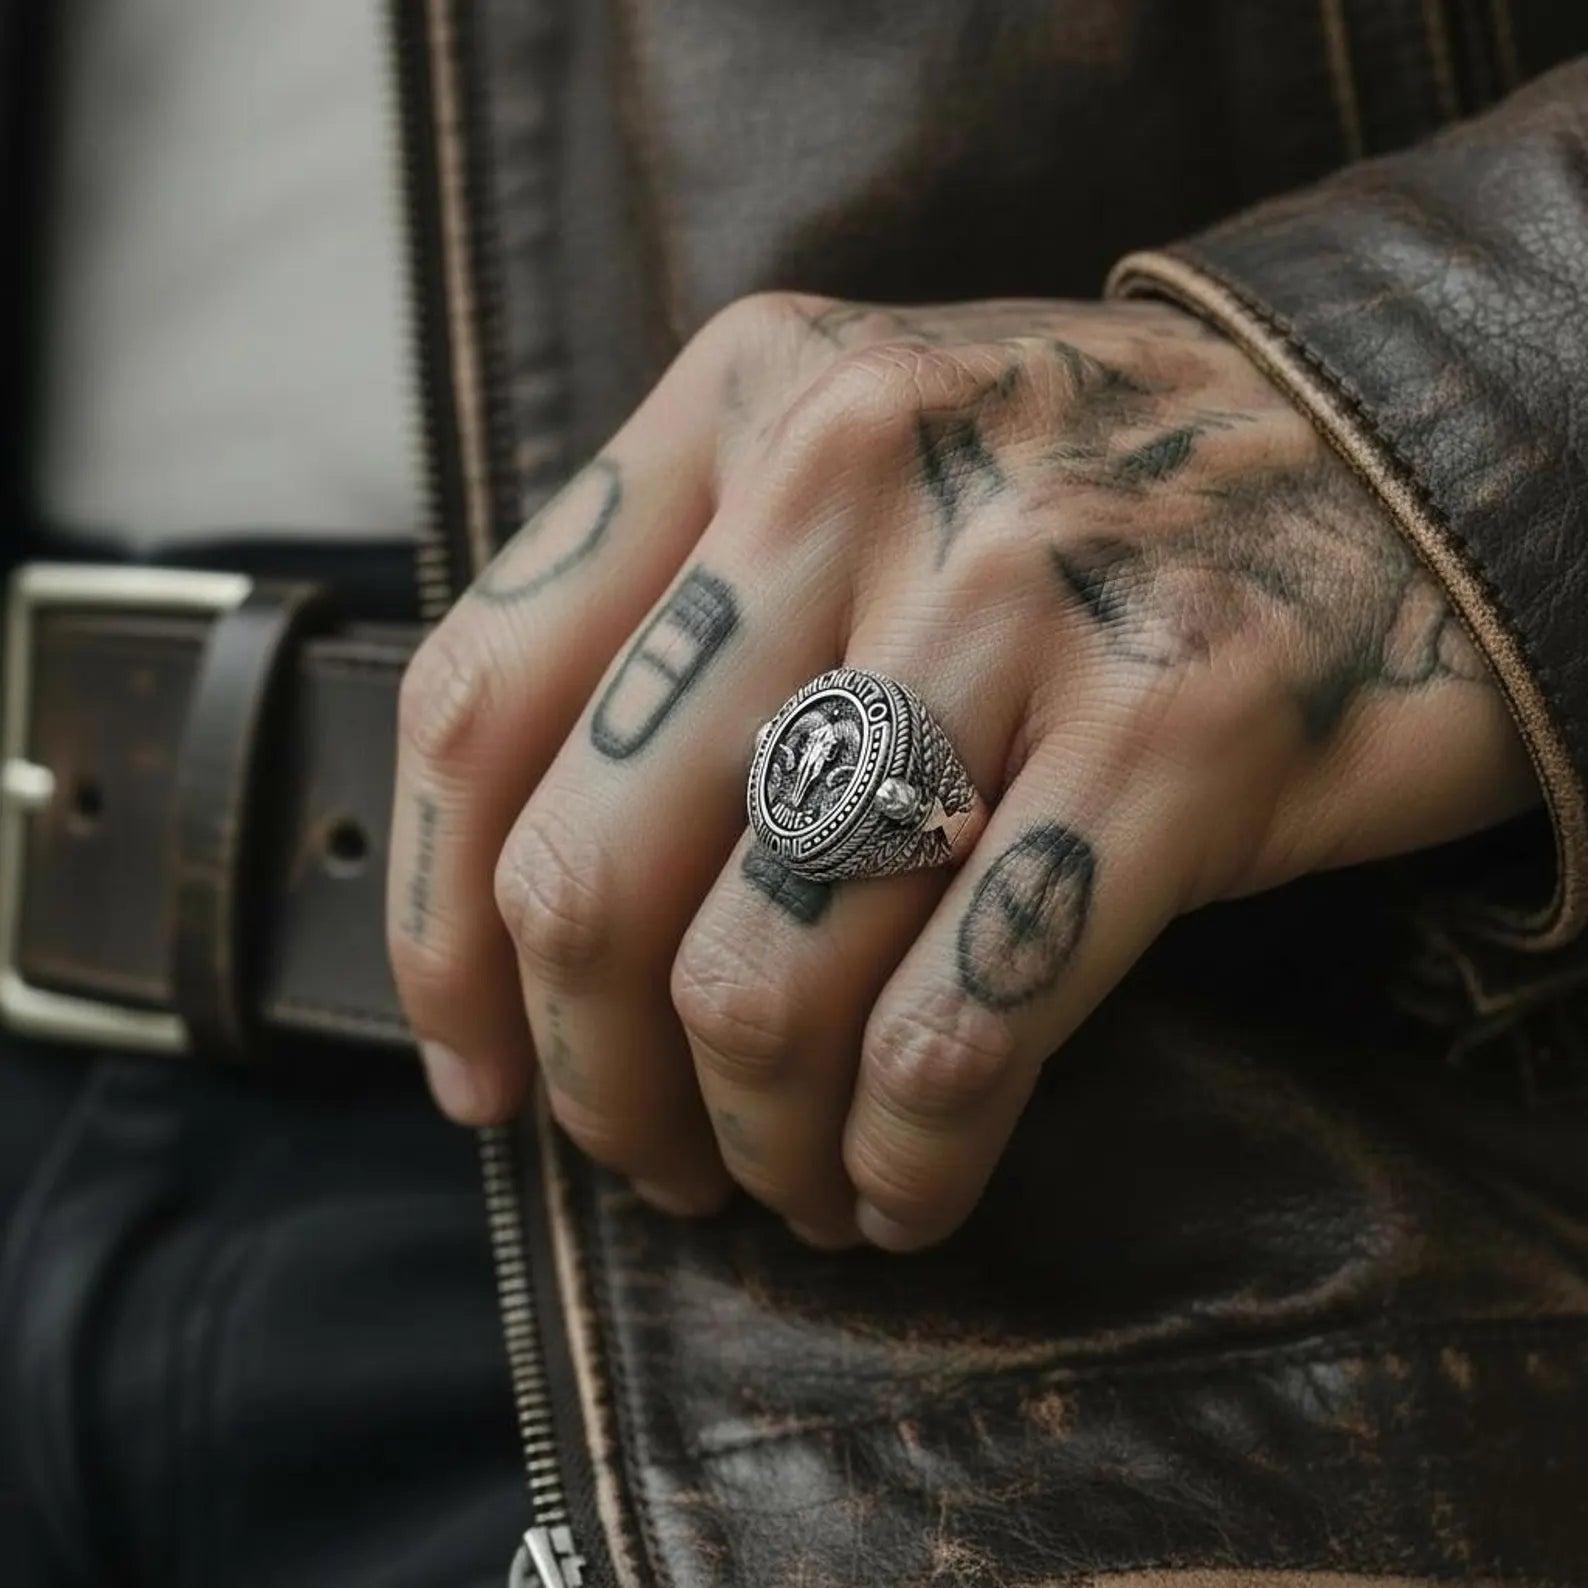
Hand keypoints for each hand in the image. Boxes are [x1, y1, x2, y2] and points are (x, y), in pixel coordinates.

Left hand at [387, 293, 1534, 1249]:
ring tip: (793, 1179)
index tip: (481, 1072)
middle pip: (592, 871)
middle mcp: (851, 478)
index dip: (440, 933)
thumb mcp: (853, 470)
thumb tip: (517, 920)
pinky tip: (909, 1182)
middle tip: (651, 1152)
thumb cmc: (1079, 501)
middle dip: (600, 1083)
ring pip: (759, 980)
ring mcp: (1015, 604)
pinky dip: (905, 1154)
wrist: (1388, 442)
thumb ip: (679, 627)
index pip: (476, 700)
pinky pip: (955, 1028)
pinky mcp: (1173, 737)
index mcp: (741, 405)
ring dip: (754, 1140)